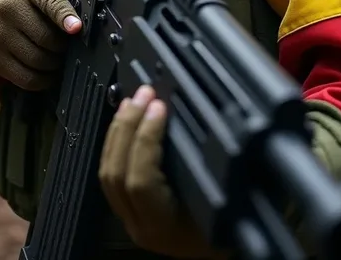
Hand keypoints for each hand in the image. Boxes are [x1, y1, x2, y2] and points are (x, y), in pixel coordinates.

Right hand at [0, 0, 81, 90]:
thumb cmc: (31, 0)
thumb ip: (62, 2)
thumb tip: (80, 28)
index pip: (50, 1)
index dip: (64, 16)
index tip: (77, 28)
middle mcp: (7, 7)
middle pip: (45, 37)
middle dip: (64, 46)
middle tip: (69, 46)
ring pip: (37, 61)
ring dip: (55, 64)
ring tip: (59, 57)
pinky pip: (26, 78)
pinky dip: (44, 80)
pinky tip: (49, 72)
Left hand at [99, 85, 225, 257]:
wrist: (220, 254)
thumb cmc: (232, 233)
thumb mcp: (232, 208)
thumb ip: (222, 174)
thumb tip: (227, 130)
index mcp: (165, 227)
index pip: (142, 182)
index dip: (146, 141)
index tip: (159, 107)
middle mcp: (142, 225)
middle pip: (116, 173)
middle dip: (127, 127)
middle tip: (144, 95)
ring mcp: (131, 219)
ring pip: (108, 172)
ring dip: (118, 131)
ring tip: (133, 101)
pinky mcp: (128, 209)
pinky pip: (111, 173)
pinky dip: (116, 142)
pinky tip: (127, 120)